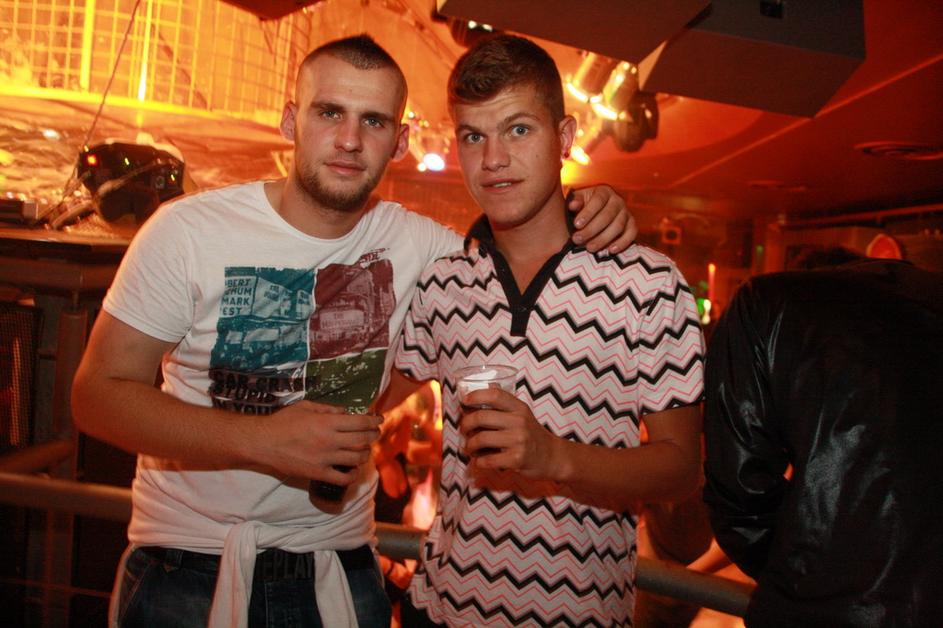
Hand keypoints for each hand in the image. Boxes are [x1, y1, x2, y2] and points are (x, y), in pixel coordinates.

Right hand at [249, 400, 382, 486]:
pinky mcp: (318, 473)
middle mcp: (330, 441)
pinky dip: (353, 475)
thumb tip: (346, 413)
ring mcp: (325, 459)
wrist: (263, 443)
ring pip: (357, 458)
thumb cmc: (282, 422)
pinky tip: (353, 469)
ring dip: (366, 454)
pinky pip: (343, 478)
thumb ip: (328, 409)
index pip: (360, 422)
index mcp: (327, 422)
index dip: (374, 421)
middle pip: (363, 440)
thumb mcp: (306, 407)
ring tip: (365, 450)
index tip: (379, 420)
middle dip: (374, 435)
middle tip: (375, 433)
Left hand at [459, 388, 559, 479]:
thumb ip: (503, 405)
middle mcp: (519, 421)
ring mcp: (519, 440)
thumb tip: (478, 392)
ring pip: (481, 439)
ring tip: (470, 448)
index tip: (464, 401)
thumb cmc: (532, 435)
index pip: (495, 395)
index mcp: (519, 408)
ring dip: (469, 445)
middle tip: (464, 430)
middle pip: (481, 417)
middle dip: (465, 424)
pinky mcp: (517, 459)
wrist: (552, 456)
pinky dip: (479, 461)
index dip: (476, 396)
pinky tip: (480, 460)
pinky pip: (488, 459)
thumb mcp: (522, 415)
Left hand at [567, 184, 636, 253]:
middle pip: (607, 215)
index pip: (598, 200)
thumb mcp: (578, 202)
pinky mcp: (632, 225)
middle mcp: (617, 201)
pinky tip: (610, 251)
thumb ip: (575, 202)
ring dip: (603, 239)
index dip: (588, 213)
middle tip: (577, 239)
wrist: (595, 215)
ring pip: (618, 226)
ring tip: (589, 248)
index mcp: (604, 192)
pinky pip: (631, 233)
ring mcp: (626, 213)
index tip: (576, 224)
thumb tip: (572, 205)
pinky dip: (622, 243)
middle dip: (591, 229)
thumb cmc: (583, 208)